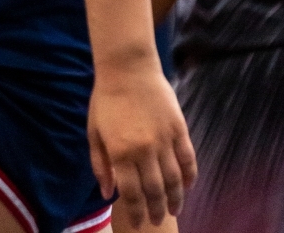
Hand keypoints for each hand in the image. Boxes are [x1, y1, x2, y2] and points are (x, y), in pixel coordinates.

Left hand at [88, 62, 196, 227]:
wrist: (127, 67)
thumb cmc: (106, 98)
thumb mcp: (94, 131)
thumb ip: (100, 164)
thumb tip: (107, 193)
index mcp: (121, 153)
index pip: (132, 194)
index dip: (136, 213)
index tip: (139, 223)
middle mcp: (144, 150)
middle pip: (155, 191)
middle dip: (156, 210)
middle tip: (157, 220)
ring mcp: (164, 140)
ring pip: (175, 180)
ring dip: (176, 199)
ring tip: (174, 209)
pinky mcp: (179, 128)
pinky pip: (188, 159)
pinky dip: (190, 176)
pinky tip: (188, 186)